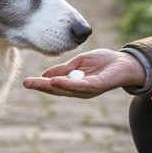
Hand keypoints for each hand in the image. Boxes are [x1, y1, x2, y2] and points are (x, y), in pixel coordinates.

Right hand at [22, 49, 145, 98]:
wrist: (125, 62)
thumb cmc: (103, 62)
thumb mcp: (79, 63)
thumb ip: (64, 69)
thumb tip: (45, 76)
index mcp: (74, 84)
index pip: (55, 85)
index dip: (41, 84)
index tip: (26, 82)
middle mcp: (80, 90)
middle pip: (58, 90)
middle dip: (42, 87)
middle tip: (26, 83)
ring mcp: (88, 89)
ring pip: (67, 89)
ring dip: (52, 86)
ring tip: (40, 83)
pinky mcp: (97, 86)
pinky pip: (80, 86)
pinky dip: (67, 84)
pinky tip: (56, 82)